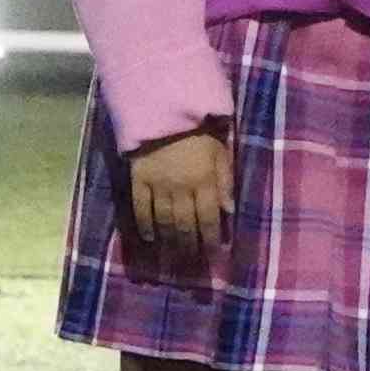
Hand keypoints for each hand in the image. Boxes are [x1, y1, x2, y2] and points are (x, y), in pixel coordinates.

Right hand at [125, 126, 232, 259]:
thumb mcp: (221, 151)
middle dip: (189, 245)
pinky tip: (149, 238)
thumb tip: (230, 211)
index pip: (209, 218)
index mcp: (204, 180)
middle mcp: (181, 188)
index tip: (213, 254)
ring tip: (173, 254)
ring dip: (169, 240)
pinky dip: (144, 225)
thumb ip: (225, 180)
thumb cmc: (199, 131)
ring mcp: (158, 185)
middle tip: (191, 261)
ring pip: (164, 220)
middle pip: (185, 224)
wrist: (165, 110)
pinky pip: (140, 207)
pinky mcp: (139, 180)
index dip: (211, 239)